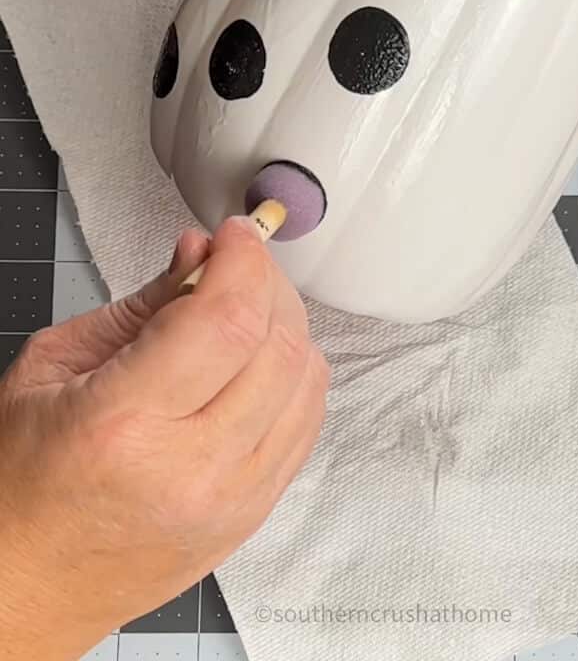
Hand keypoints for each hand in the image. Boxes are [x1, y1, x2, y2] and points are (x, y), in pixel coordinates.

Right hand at [0, 219, 328, 660]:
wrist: (26, 584)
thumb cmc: (20, 479)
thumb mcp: (55, 367)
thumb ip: (144, 304)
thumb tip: (200, 253)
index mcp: (125, 422)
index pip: (226, 321)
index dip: (244, 261)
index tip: (238, 234)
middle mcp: (192, 467)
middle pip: (279, 345)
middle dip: (268, 282)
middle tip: (239, 263)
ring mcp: (233, 499)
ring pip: (307, 381)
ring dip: (287, 325)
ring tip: (246, 309)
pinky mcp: (254, 515)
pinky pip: (308, 424)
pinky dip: (295, 374)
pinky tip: (261, 359)